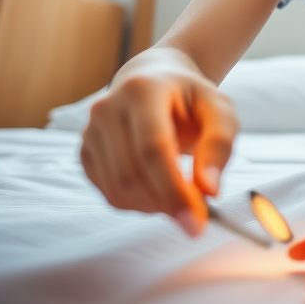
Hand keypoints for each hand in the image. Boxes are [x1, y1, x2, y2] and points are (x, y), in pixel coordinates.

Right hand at [80, 51, 238, 235]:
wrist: (155, 82)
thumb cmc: (190, 99)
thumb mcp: (219, 110)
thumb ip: (219, 144)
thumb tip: (208, 190)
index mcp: (142, 90)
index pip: (152, 148)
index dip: (173, 189)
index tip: (197, 222)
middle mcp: (107, 108)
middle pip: (131, 174)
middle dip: (166, 203)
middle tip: (197, 214)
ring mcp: (90, 131)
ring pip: (117, 190)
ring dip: (154, 206)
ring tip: (181, 195)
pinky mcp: (85, 152)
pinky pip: (109, 194)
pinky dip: (138, 204)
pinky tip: (159, 189)